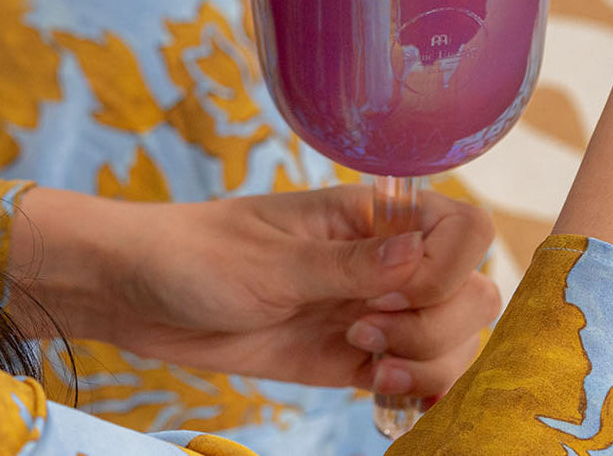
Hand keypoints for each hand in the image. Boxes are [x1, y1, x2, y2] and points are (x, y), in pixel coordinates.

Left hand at [11, 184, 498, 398]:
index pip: (463, 226)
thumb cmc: (196, 255)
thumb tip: (419, 253)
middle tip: (366, 335)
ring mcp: (373, 312)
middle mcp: (383, 259)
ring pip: (454, 341)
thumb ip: (347, 265)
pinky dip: (421, 396)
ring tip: (368, 370)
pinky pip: (418, 380)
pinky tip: (384, 400)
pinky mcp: (353, 360)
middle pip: (472, 291)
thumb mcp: (268, 260)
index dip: (453, 266)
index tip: (398, 293)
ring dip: (430, 365)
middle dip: (438, 326)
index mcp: (370, 212)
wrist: (141, 296)